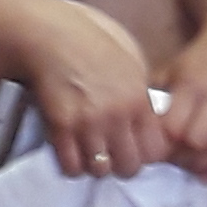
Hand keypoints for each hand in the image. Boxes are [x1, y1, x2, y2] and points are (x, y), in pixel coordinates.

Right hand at [26, 0, 164, 182]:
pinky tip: (71, 152)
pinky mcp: (60, 128)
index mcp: (139, 98)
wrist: (50, 35)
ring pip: (100, 171)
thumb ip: (141, 93)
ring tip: (90, 153)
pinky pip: (71, 167)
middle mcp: (117, 115)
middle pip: (129, 167)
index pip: (156, 150)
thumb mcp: (131, 60)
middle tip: (113, 155)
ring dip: (95, 166)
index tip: (137, 150)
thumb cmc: (92, 40)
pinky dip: (71, 165)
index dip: (146, 154)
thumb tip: (148, 120)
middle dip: (122, 165)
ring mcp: (88, 123)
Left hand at [155, 25, 206, 180]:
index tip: (154, 150)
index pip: (174, 127)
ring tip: (189, 166)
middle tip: (172, 160)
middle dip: (181, 156)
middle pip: (197, 141)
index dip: (162, 144)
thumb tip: (134, 125)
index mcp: (192, 84)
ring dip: (201, 163)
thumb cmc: (201, 58)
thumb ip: (154, 94)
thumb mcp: (172, 68)